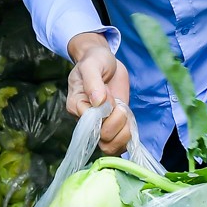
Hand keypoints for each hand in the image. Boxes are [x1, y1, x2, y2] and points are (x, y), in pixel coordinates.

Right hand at [66, 32, 134, 155]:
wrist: (106, 62)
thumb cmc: (95, 60)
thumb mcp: (92, 65)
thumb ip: (93, 82)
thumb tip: (98, 101)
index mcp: (76, 105)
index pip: (89, 123)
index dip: (104, 113)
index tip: (107, 95)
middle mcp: (86, 119)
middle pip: (101, 138)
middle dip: (116, 121)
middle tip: (118, 104)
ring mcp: (101, 124)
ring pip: (110, 146)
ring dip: (124, 132)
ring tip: (124, 112)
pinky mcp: (114, 126)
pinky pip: (120, 144)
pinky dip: (128, 136)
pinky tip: (129, 120)